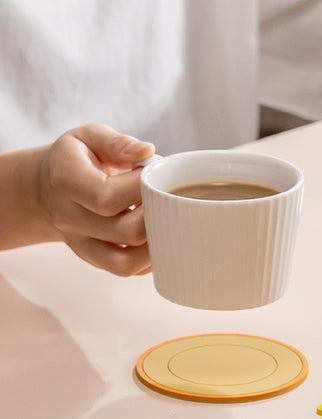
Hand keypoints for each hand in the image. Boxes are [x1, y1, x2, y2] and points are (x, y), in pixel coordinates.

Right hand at [38, 123, 154, 274]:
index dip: (142, 189)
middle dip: (158, 216)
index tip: (154, 176)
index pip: (107, 197)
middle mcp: (70, 218)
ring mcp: (81, 244)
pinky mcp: (95, 260)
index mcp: (66, 181)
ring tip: (167, 220)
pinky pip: (126, 269)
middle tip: (167, 199)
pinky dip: (149, 259)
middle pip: (126, 232)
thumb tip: (147, 151)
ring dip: (157, 245)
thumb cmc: (75, 160)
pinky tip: (157, 236)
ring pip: (126, 262)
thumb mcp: (88, 137)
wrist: (46, 190)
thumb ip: (116, 143)